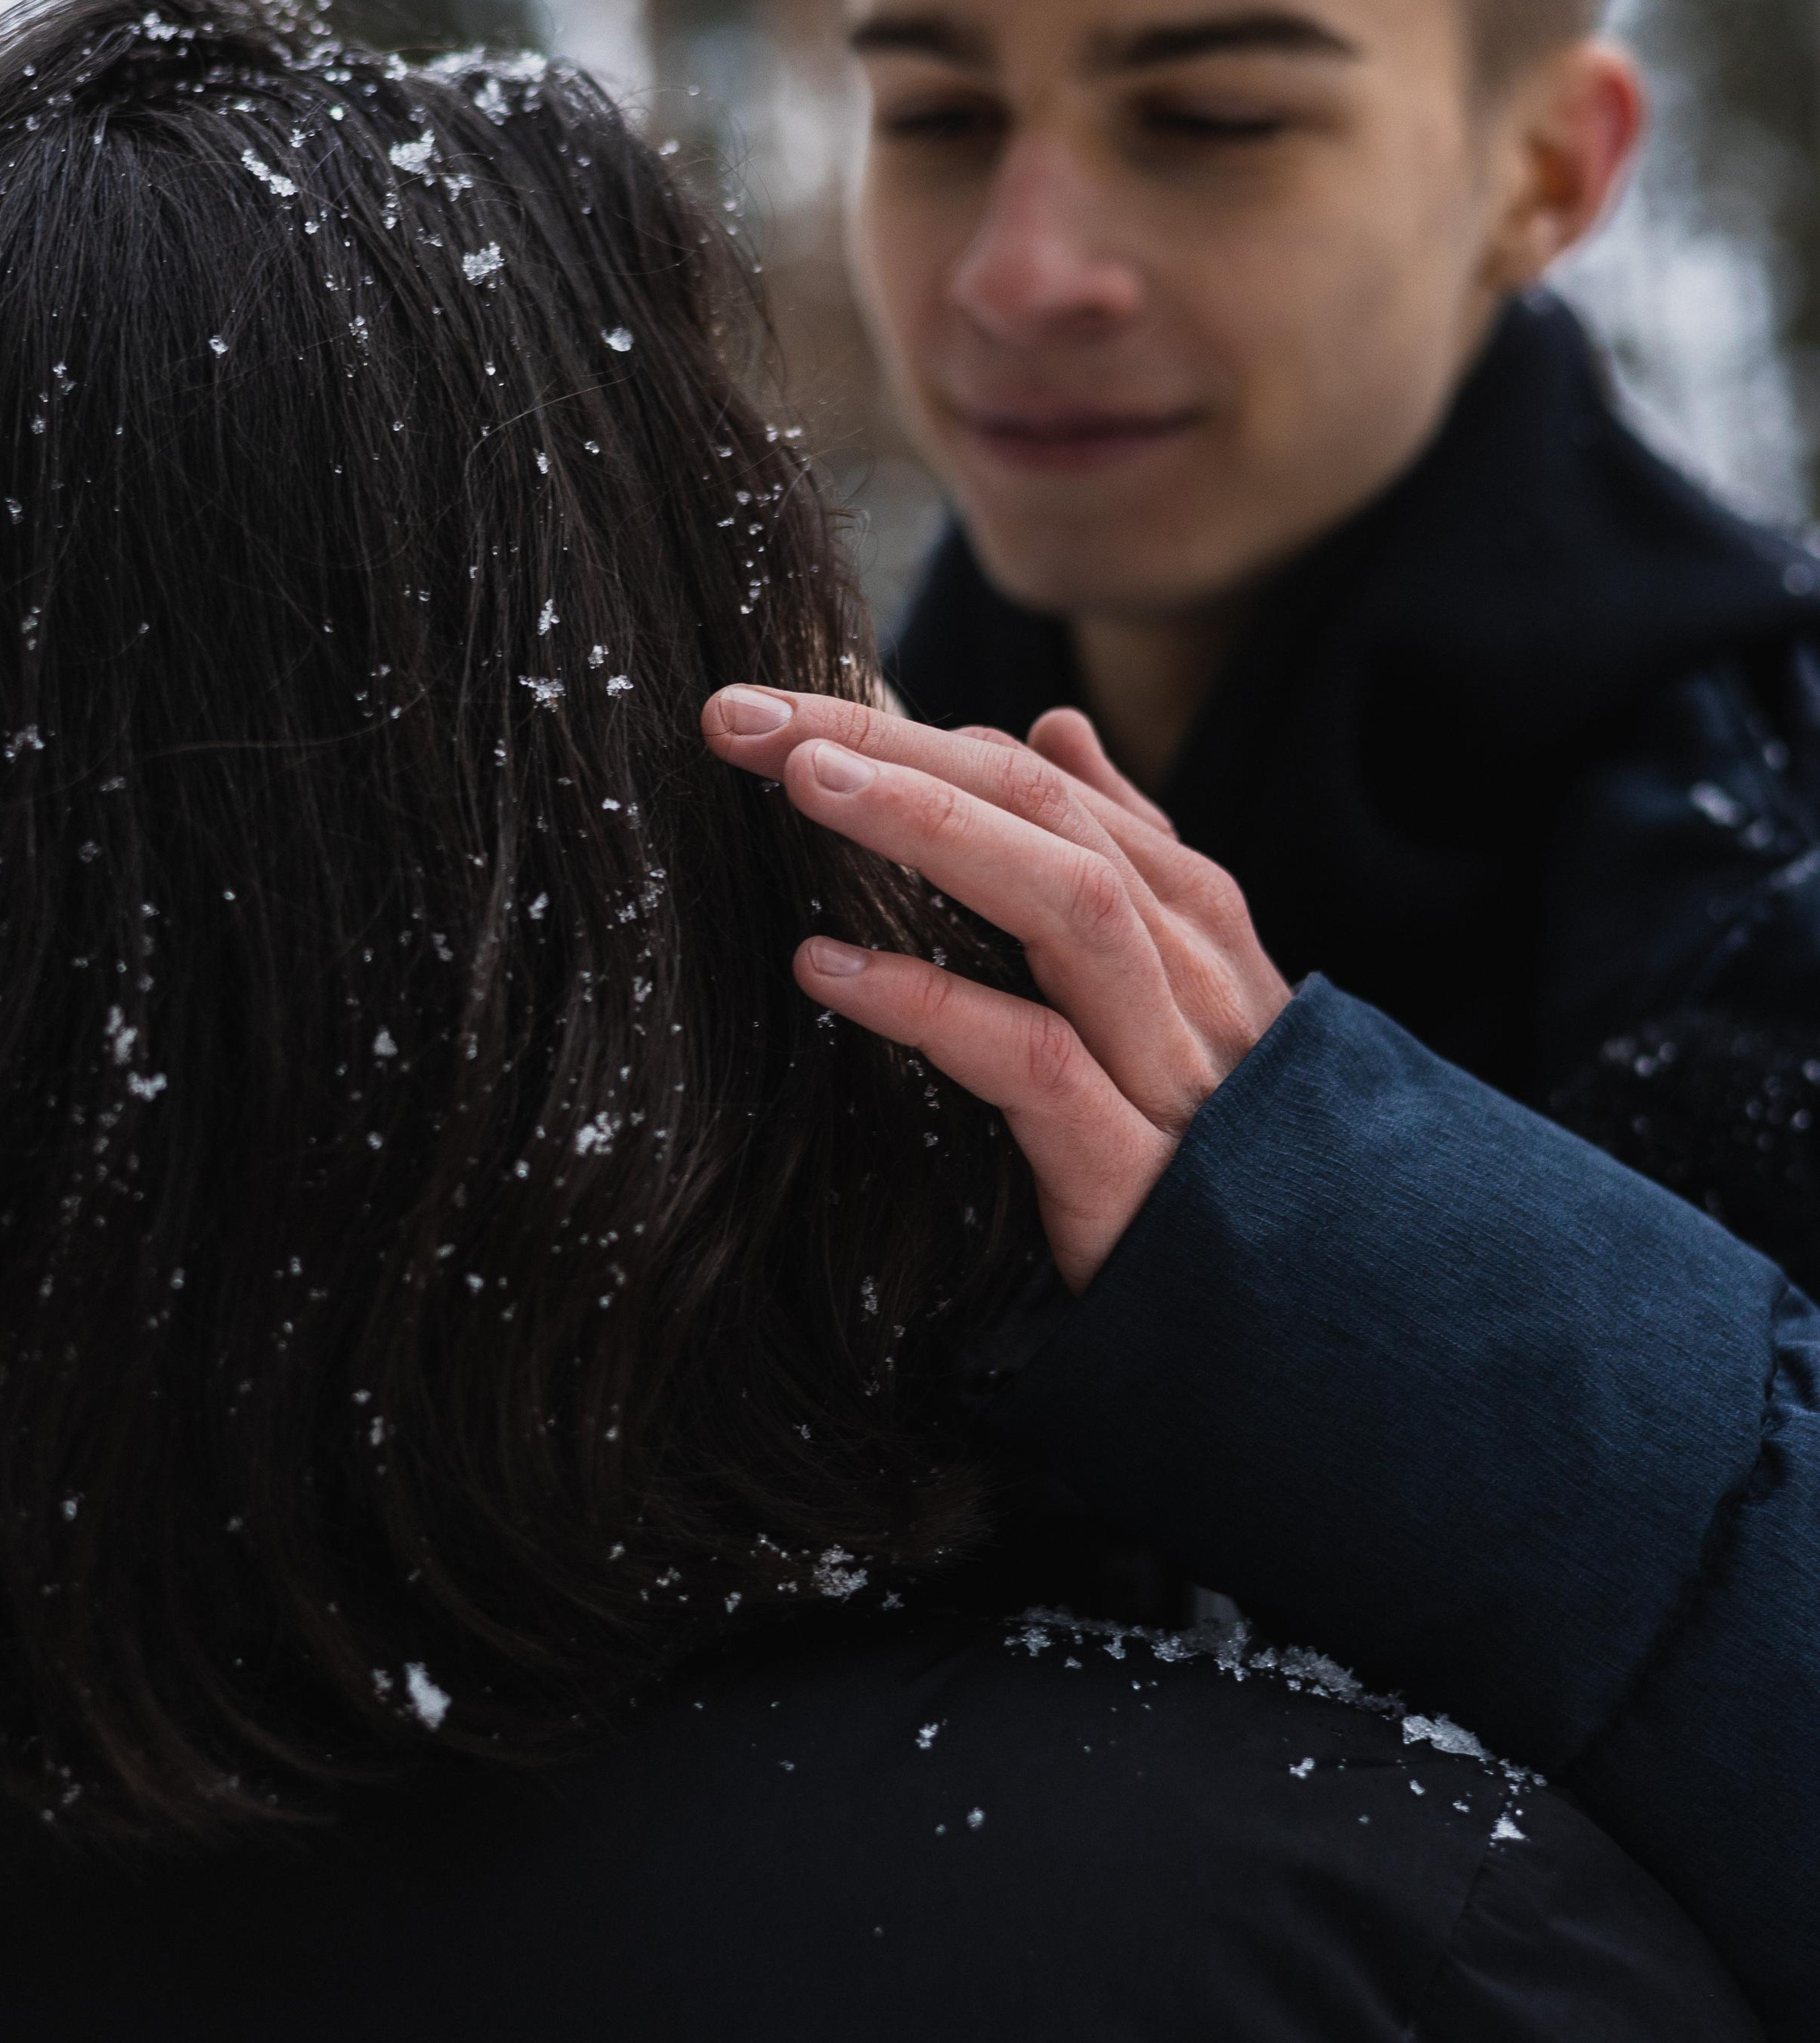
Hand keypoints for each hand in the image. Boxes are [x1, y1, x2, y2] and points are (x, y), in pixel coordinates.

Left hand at [701, 688, 1289, 1289]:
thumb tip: (1049, 730)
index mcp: (1193, 924)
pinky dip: (932, 1004)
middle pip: (1046, 817)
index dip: (909, 731)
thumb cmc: (1209, 1158)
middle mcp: (1196, 975)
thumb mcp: (1166, 998)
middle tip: (745, 714)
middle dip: (895, 748)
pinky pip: (1037, 1064)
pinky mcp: (1138, 1176)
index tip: (776, 705)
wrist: (1297, 1337)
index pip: (1043, 784)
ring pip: (1068, 906)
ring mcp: (1175, 1072)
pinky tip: (828, 968)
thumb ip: (1115, 861)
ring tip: (802, 784)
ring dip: (928, 829)